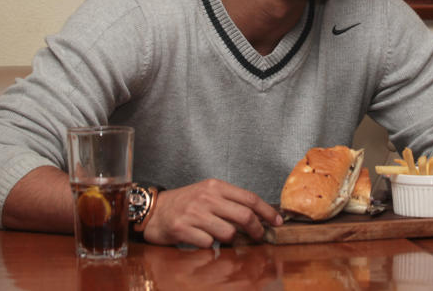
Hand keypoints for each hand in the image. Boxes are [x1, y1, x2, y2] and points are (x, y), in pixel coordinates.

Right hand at [143, 179, 282, 247]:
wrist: (155, 210)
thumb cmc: (185, 203)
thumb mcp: (208, 194)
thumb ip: (229, 201)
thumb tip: (258, 215)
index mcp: (215, 187)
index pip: (250, 198)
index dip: (267, 212)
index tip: (277, 221)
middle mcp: (206, 198)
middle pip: (244, 216)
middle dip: (257, 230)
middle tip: (259, 237)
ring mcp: (194, 213)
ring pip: (228, 233)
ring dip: (231, 240)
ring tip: (224, 237)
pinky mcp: (182, 228)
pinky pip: (208, 243)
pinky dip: (210, 246)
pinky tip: (204, 240)